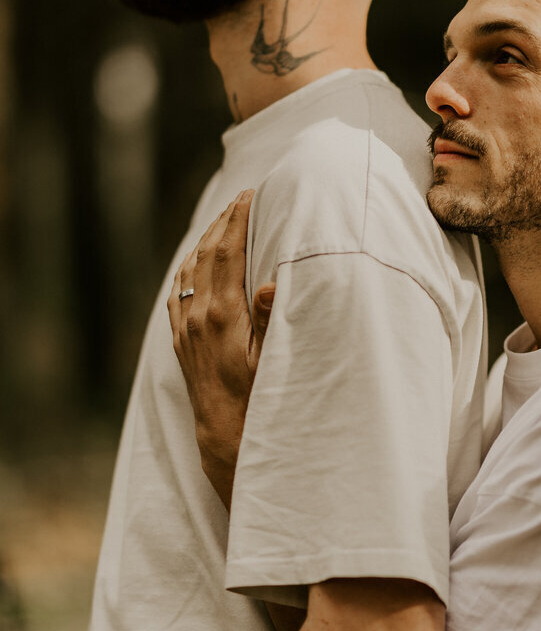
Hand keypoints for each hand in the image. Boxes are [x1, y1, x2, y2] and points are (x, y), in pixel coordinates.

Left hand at [167, 189, 275, 509]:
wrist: (225, 435)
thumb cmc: (258, 399)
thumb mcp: (272, 361)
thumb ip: (270, 320)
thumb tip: (268, 283)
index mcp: (224, 316)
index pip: (227, 254)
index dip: (238, 221)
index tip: (250, 195)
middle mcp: (199, 317)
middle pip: (207, 254)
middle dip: (224, 221)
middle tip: (241, 196)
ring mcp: (185, 328)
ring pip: (190, 270)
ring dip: (205, 239)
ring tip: (222, 219)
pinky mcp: (180, 340)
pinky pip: (178, 291)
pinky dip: (187, 267)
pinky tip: (195, 259)